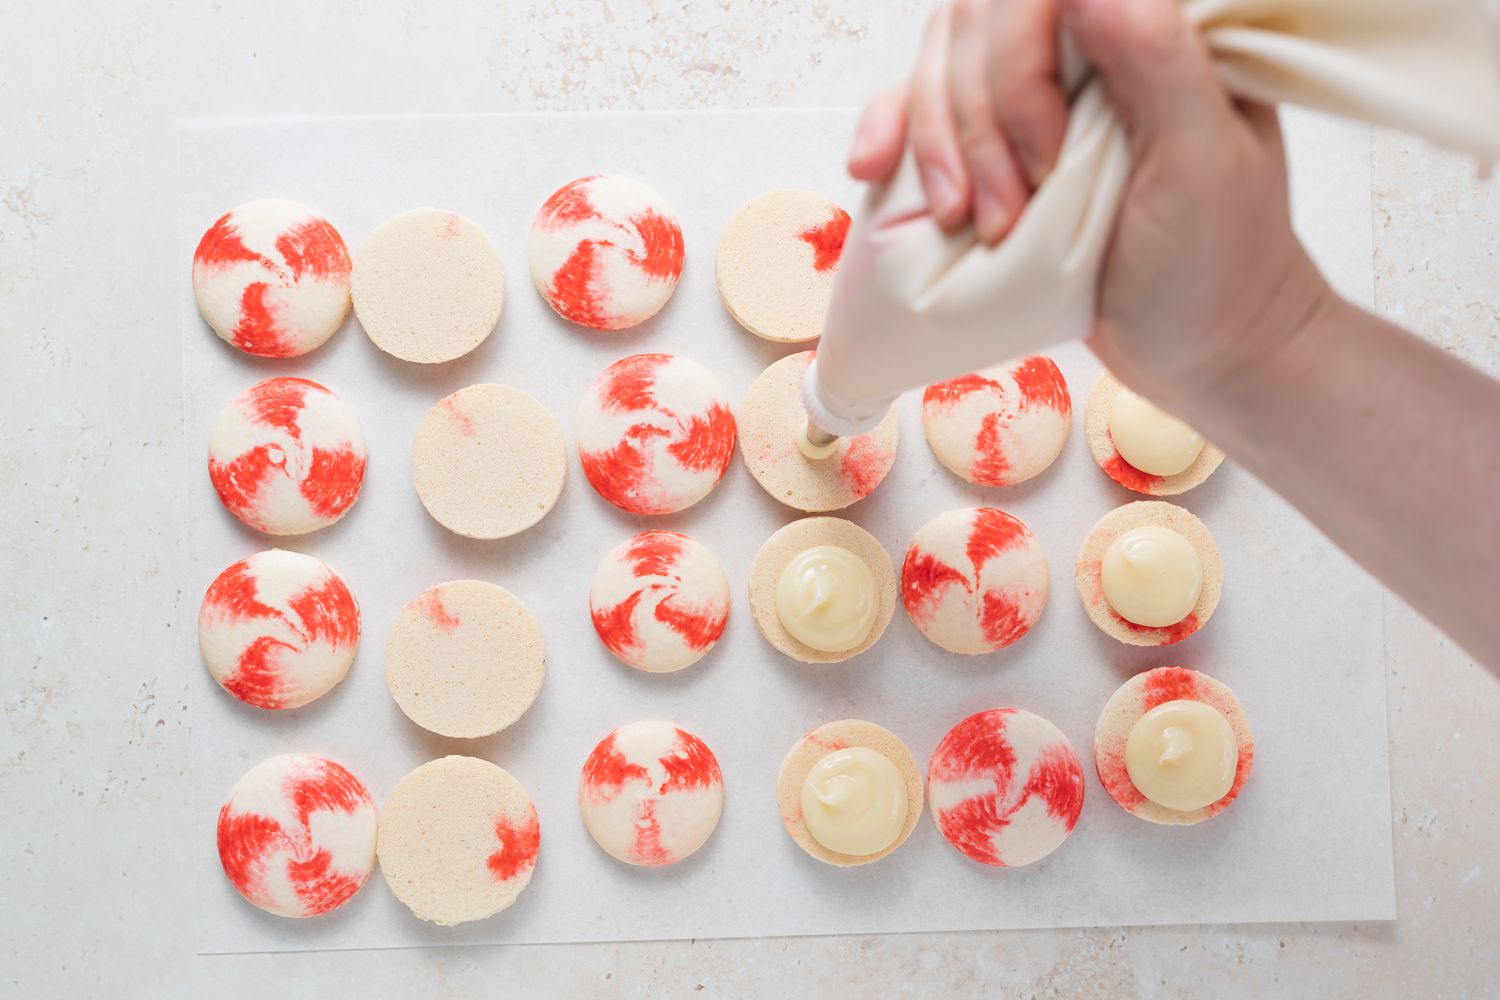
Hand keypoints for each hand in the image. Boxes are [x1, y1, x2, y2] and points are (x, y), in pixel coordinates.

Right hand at [848, 0, 1334, 415]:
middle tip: (1009, 213)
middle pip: (980, 20)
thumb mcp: (1203, 161)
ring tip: (967, 223)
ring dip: (935, 144)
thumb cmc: (1217, 261)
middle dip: (977, 121)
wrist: (1199, 348)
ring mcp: (1037, 89)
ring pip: (941, 60)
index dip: (1019, 59)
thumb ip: (1156, 58)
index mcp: (1153, 25)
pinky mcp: (994, 141)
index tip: (1046, 157)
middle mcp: (1090, 40)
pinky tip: (871, 170)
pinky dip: (886, 134)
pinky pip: (914, 107)